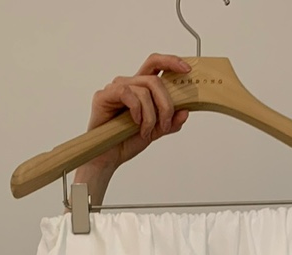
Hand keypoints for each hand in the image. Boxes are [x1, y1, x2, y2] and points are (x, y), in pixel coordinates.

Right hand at [73, 54, 191, 203]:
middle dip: (166, 104)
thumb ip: (170, 121)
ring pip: (144, 90)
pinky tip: (135, 123)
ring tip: (146, 131)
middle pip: (154, 80)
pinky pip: (127, 93)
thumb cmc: (127, 141)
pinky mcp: (104, 95)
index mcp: (141, 88)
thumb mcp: (155, 131)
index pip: (156, 64)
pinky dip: (136, 110)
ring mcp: (116, 88)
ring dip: (151, 115)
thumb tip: (186, 111)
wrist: (110, 157)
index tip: (187, 70)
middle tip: (165, 124)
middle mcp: (129, 84)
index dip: (171, 62)